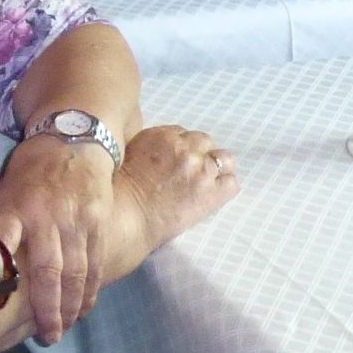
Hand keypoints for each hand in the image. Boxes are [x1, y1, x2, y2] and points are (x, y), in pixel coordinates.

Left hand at [0, 135, 125, 345]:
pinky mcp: (99, 223)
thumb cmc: (31, 169)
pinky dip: (91, 290)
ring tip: (62, 331)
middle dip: (46, 309)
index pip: (0, 240)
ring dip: (70, 307)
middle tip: (45, 338)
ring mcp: (76, 221)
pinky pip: (96, 263)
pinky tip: (83, 310)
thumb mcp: (4, 188)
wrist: (75, 135)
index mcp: (15, 207)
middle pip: (48, 270)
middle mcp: (46, 217)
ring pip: (76, 272)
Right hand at [112, 124, 238, 258]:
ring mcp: (200, 170)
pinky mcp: (211, 193)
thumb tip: (168, 149)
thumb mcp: (131, 153)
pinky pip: (232, 184)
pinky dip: (225, 188)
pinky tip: (212, 196)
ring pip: (225, 160)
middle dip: (200, 155)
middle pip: (206, 142)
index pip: (185, 134)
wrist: (126, 219)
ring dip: (217, 169)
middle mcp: (185, 148)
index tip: (177, 162)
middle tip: (191, 173)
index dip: (183, 148)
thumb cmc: (121, 190)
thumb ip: (154, 145)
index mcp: (163, 136)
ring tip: (205, 183)